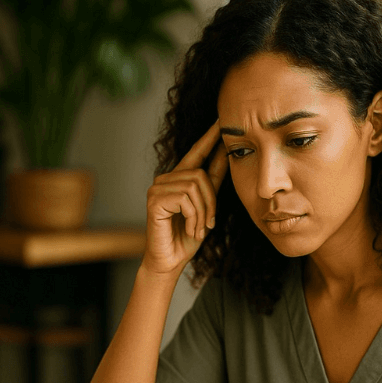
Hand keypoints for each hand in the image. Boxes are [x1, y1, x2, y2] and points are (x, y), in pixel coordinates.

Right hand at [142, 121, 228, 275]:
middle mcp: (166, 179)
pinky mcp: (154, 200)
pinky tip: (189, 228)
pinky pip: (185, 199)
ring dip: (203, 213)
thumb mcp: (207, 207)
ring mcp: (157, 188)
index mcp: (179, 179)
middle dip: (211, 202)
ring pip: (195, 187)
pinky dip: (193, 217)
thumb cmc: (187, 236)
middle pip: (200, 175)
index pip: (196, 153)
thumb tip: (227, 155)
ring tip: (198, 229)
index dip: (209, 137)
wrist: (171, 261)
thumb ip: (213, 182)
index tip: (221, 121)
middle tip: (209, 224)